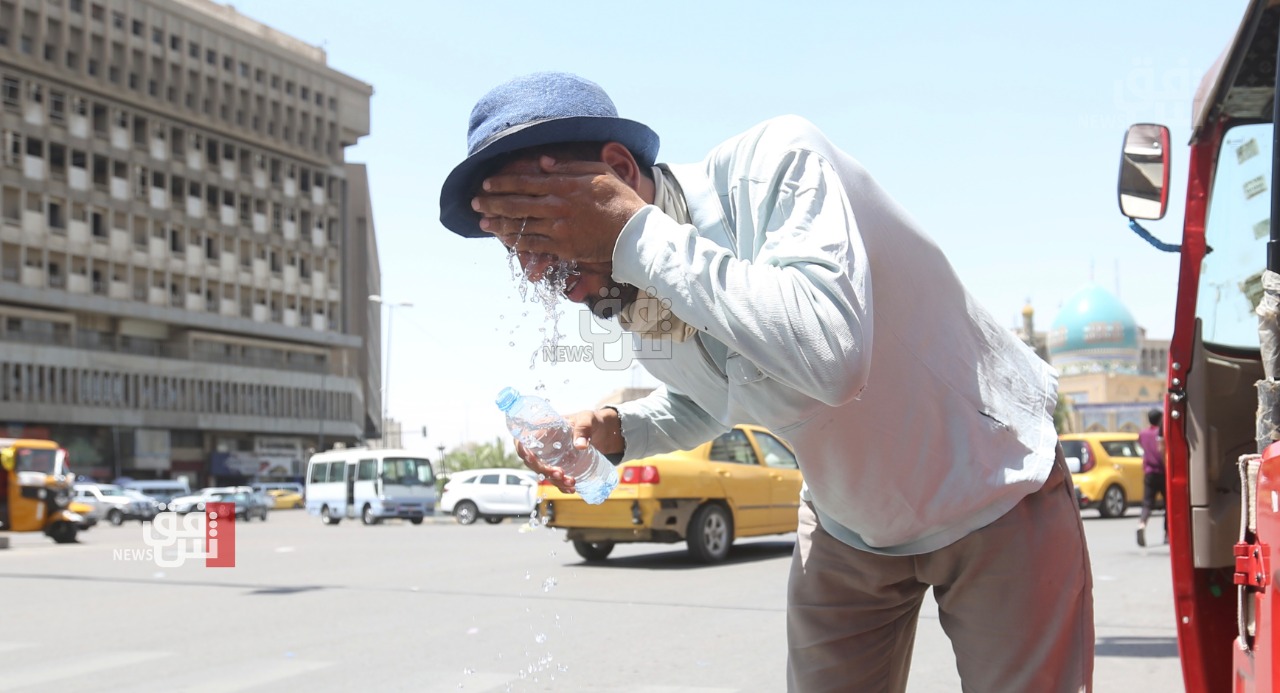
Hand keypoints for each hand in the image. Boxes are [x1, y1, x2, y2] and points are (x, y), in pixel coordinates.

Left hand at [472, 156, 645, 263]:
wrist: (634, 232)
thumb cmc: (620, 199)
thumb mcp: (599, 172)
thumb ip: (570, 166)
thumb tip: (544, 162)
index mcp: (564, 185)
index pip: (525, 182)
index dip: (502, 183)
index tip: (486, 183)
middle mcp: (556, 206)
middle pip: (516, 204)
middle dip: (492, 203)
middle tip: (475, 203)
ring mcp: (558, 229)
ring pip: (520, 226)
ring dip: (498, 225)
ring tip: (483, 223)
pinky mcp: (563, 248)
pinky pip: (534, 246)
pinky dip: (517, 243)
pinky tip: (505, 241)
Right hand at [515, 407, 622, 493]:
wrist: (604, 432)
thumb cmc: (592, 420)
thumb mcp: (588, 419)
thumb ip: (584, 428)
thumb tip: (580, 446)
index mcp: (543, 428)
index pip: (522, 440)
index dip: (522, 450)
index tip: (532, 459)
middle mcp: (543, 444)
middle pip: (532, 461)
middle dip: (544, 471)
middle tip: (561, 474)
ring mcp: (550, 457)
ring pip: (543, 472)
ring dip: (554, 481)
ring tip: (571, 483)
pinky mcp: (559, 466)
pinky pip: (554, 478)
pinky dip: (560, 485)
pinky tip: (571, 489)